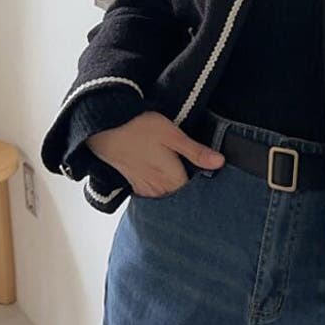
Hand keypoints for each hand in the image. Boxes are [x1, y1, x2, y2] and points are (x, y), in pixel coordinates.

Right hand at [86, 110, 224, 197]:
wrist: (104, 128)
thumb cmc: (139, 127)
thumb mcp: (173, 135)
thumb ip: (196, 152)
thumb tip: (220, 162)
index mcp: (172, 179)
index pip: (196, 192)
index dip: (205, 184)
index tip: (214, 177)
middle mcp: (159, 189)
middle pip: (181, 197)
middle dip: (191, 191)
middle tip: (201, 178)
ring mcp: (145, 188)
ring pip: (167, 197)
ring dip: (176, 191)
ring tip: (183, 178)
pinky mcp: (134, 184)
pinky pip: (153, 194)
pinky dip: (161, 190)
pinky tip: (164, 179)